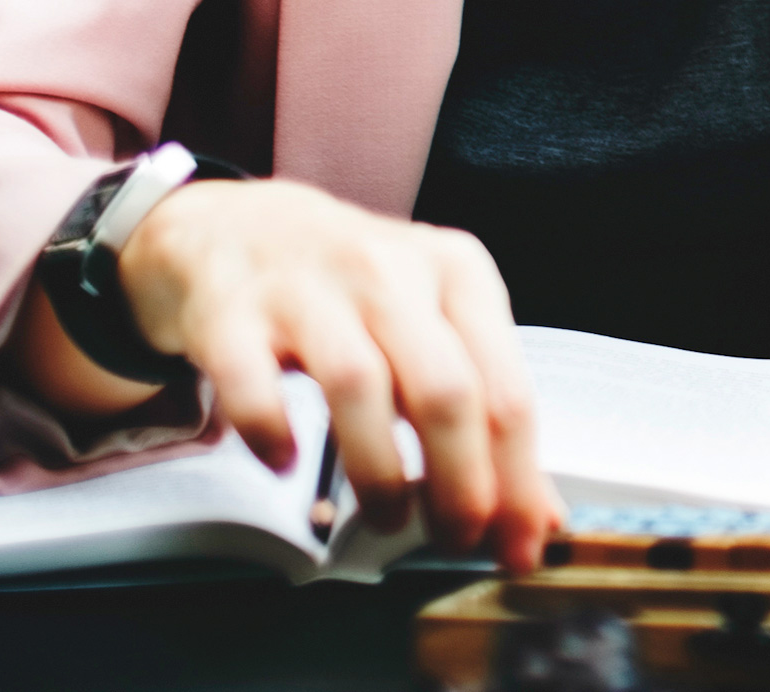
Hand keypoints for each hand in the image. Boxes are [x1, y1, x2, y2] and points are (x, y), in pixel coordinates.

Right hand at [29, 177, 562, 568]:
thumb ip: (485, 411)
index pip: (506, 391)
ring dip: (379, 472)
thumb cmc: (350, 287)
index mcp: (454, 272)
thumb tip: (537, 512)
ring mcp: (306, 287)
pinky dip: (271, 433)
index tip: (516, 544)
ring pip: (359, 385)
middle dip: (460, 485)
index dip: (517, 483)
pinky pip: (252, 381)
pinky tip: (285, 461)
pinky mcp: (232, 310)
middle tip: (454, 538)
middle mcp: (387, 271)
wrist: (236, 225)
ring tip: (386, 517)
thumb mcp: (433, 325)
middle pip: (445, 391)